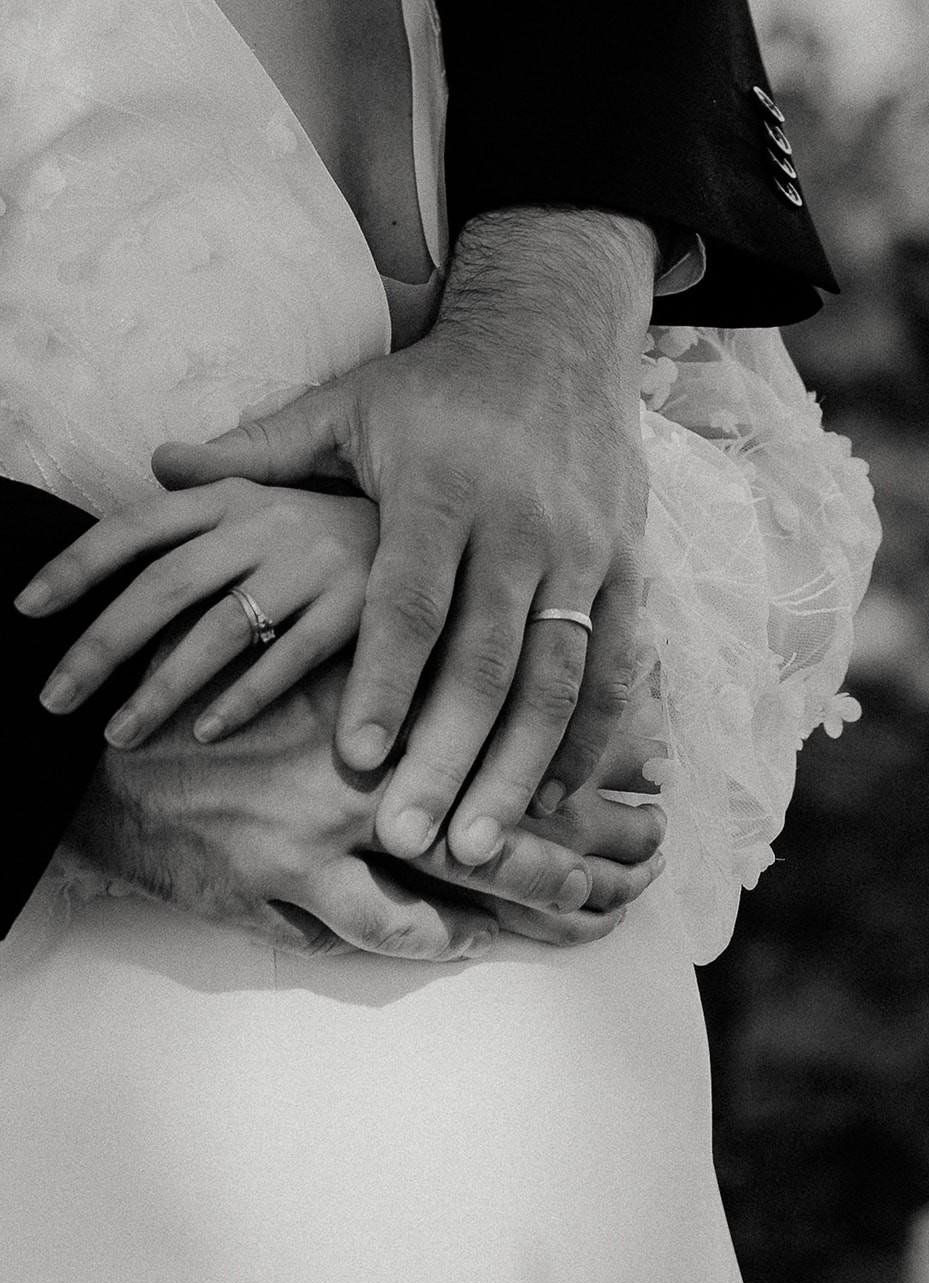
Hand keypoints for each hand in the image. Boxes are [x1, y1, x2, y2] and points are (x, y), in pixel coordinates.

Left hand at [17, 480, 377, 748]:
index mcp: (233, 494)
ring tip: (117, 734)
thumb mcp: (280, 480)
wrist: (448, 510)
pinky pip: (290, 660)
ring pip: (218, 632)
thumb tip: (156, 463)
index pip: (137, 527)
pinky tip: (205, 732)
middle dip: (100, 645)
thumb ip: (215, 479)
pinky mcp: (357, 612)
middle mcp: (265, 526)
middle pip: (164, 586)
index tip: (25, 608)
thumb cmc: (346, 513)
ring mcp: (311, 569)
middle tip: (53, 699)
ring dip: (160, 688)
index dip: (77, 566)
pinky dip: (243, 697)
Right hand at [68, 650, 665, 959]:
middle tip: (648, 865)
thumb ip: (397, 636)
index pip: (516, 727)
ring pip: (459, 884)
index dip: (590, 758)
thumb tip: (488, 647)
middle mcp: (365, 759)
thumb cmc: (207, 667)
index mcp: (386, 691)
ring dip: (535, 908)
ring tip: (592, 919)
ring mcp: (319, 827)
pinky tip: (464, 942)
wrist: (88, 734)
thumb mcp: (301, 618)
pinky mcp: (271, 881)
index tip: (652, 780)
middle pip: (508, 814)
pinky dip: (426, 936)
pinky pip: (369, 925)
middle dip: (591, 847)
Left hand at [152, 207, 655, 868]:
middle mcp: (519, 525)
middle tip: (409, 839)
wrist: (557, 334)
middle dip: (447, 757)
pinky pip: (613, 667)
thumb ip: (263, 451)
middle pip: (483, 661)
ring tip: (481, 846)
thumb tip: (157, 463)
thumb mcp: (350, 407)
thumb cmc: (438, 389)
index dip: (385, 685)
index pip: (408, 602)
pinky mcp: (628, 567)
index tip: (357, 762)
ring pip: (556, 678)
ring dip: (520, 770)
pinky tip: (554, 800)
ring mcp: (582, 551)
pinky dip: (589, 737)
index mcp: (440, 488)